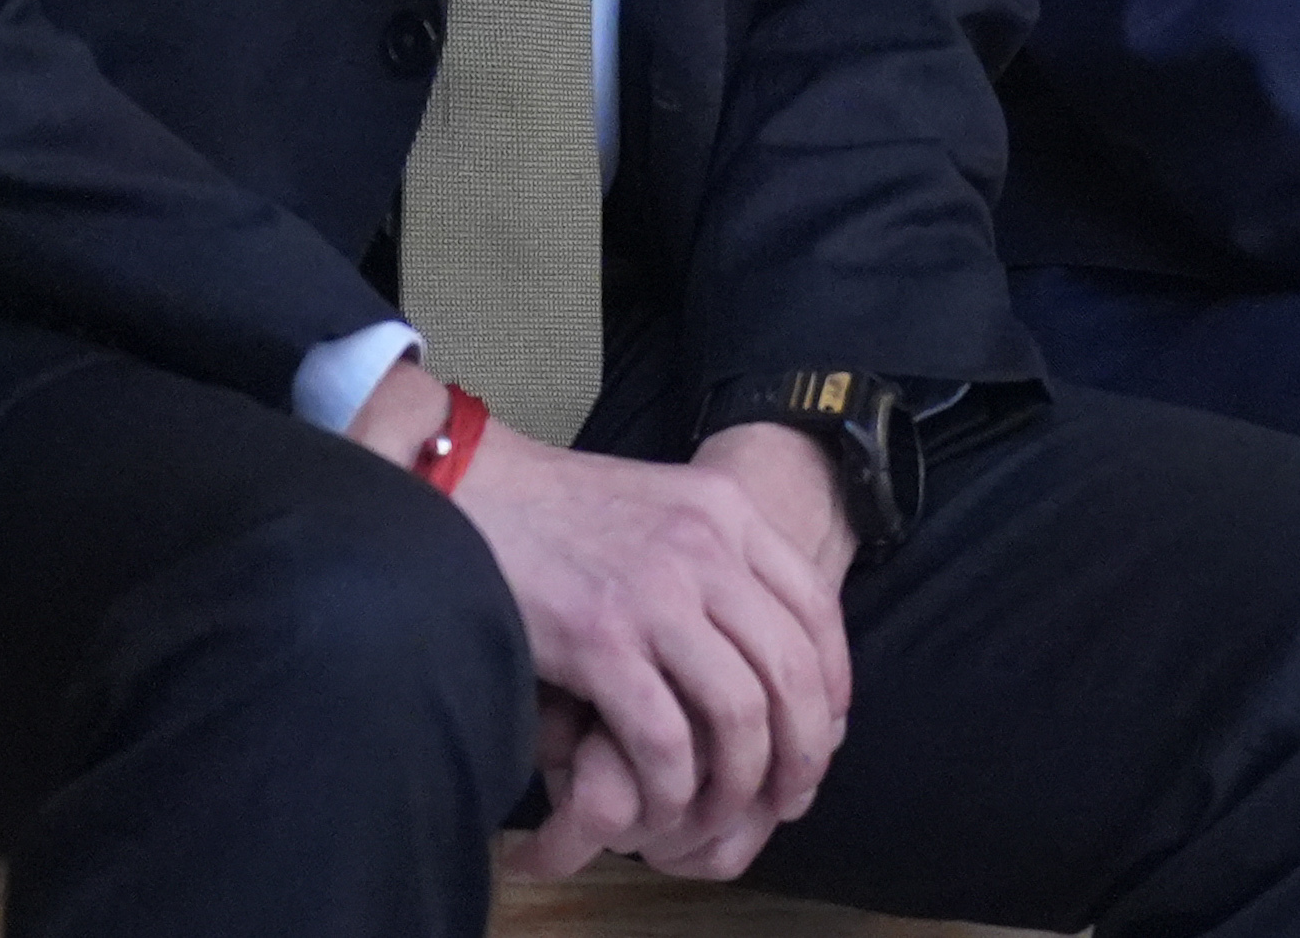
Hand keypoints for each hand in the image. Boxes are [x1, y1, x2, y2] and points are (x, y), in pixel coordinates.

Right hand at [369, 380, 847, 882]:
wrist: (467, 489)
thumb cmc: (557, 511)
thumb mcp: (661, 508)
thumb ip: (715, 558)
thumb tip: (762, 643)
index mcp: (727, 510)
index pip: (817, 606)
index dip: (832, 683)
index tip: (822, 731)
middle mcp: (706, 547)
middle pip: (793, 668)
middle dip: (802, 748)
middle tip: (788, 795)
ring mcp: (654, 593)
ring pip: (741, 712)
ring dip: (742, 779)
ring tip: (724, 810)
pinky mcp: (599, 640)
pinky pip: (666, 738)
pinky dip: (673, 786)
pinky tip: (660, 805)